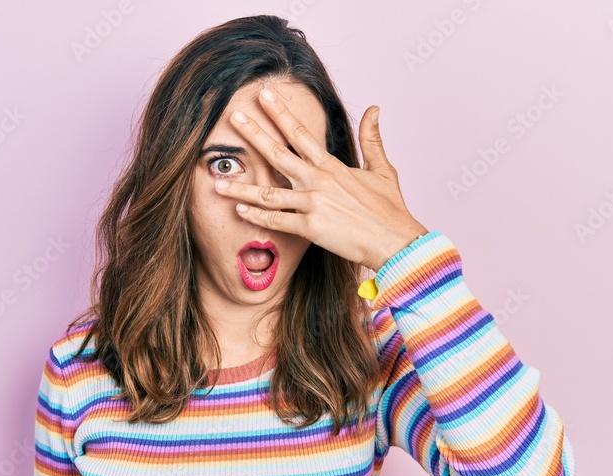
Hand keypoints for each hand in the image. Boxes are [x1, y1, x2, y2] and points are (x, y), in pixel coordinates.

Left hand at [216, 87, 428, 271]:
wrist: (395, 240)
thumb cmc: (389, 208)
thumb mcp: (382, 169)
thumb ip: (372, 138)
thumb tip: (374, 108)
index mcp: (332, 165)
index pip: (300, 133)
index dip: (280, 113)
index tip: (263, 97)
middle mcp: (318, 180)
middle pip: (278, 153)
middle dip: (253, 135)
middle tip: (233, 119)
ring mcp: (313, 204)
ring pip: (268, 194)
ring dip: (241, 190)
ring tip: (217, 184)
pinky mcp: (311, 228)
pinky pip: (277, 221)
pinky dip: (257, 217)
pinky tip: (239, 212)